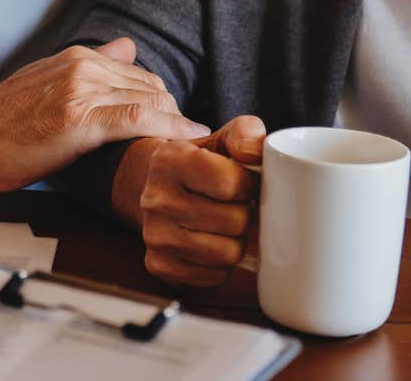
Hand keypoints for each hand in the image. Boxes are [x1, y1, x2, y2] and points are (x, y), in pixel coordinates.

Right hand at [0, 38, 208, 193]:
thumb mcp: (45, 81)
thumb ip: (88, 66)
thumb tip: (126, 46)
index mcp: (75, 58)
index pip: (138, 73)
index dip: (162, 101)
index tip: (178, 124)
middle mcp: (82, 67)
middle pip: (151, 86)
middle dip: (176, 114)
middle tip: (193, 141)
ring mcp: (81, 92)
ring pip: (150, 100)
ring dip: (179, 123)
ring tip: (199, 147)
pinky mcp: (79, 121)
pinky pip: (139, 119)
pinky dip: (170, 129)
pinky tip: (190, 140)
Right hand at [122, 115, 265, 286]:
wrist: (156, 188)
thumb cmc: (199, 165)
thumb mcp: (220, 140)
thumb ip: (246, 134)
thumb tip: (256, 153)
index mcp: (169, 160)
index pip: (232, 184)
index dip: (247, 184)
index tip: (240, 181)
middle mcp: (155, 199)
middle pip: (235, 221)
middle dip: (244, 213)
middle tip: (233, 205)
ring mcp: (154, 236)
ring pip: (229, 253)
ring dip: (235, 240)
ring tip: (224, 224)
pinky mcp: (160, 266)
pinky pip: (215, 276)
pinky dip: (222, 264)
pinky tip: (211, 243)